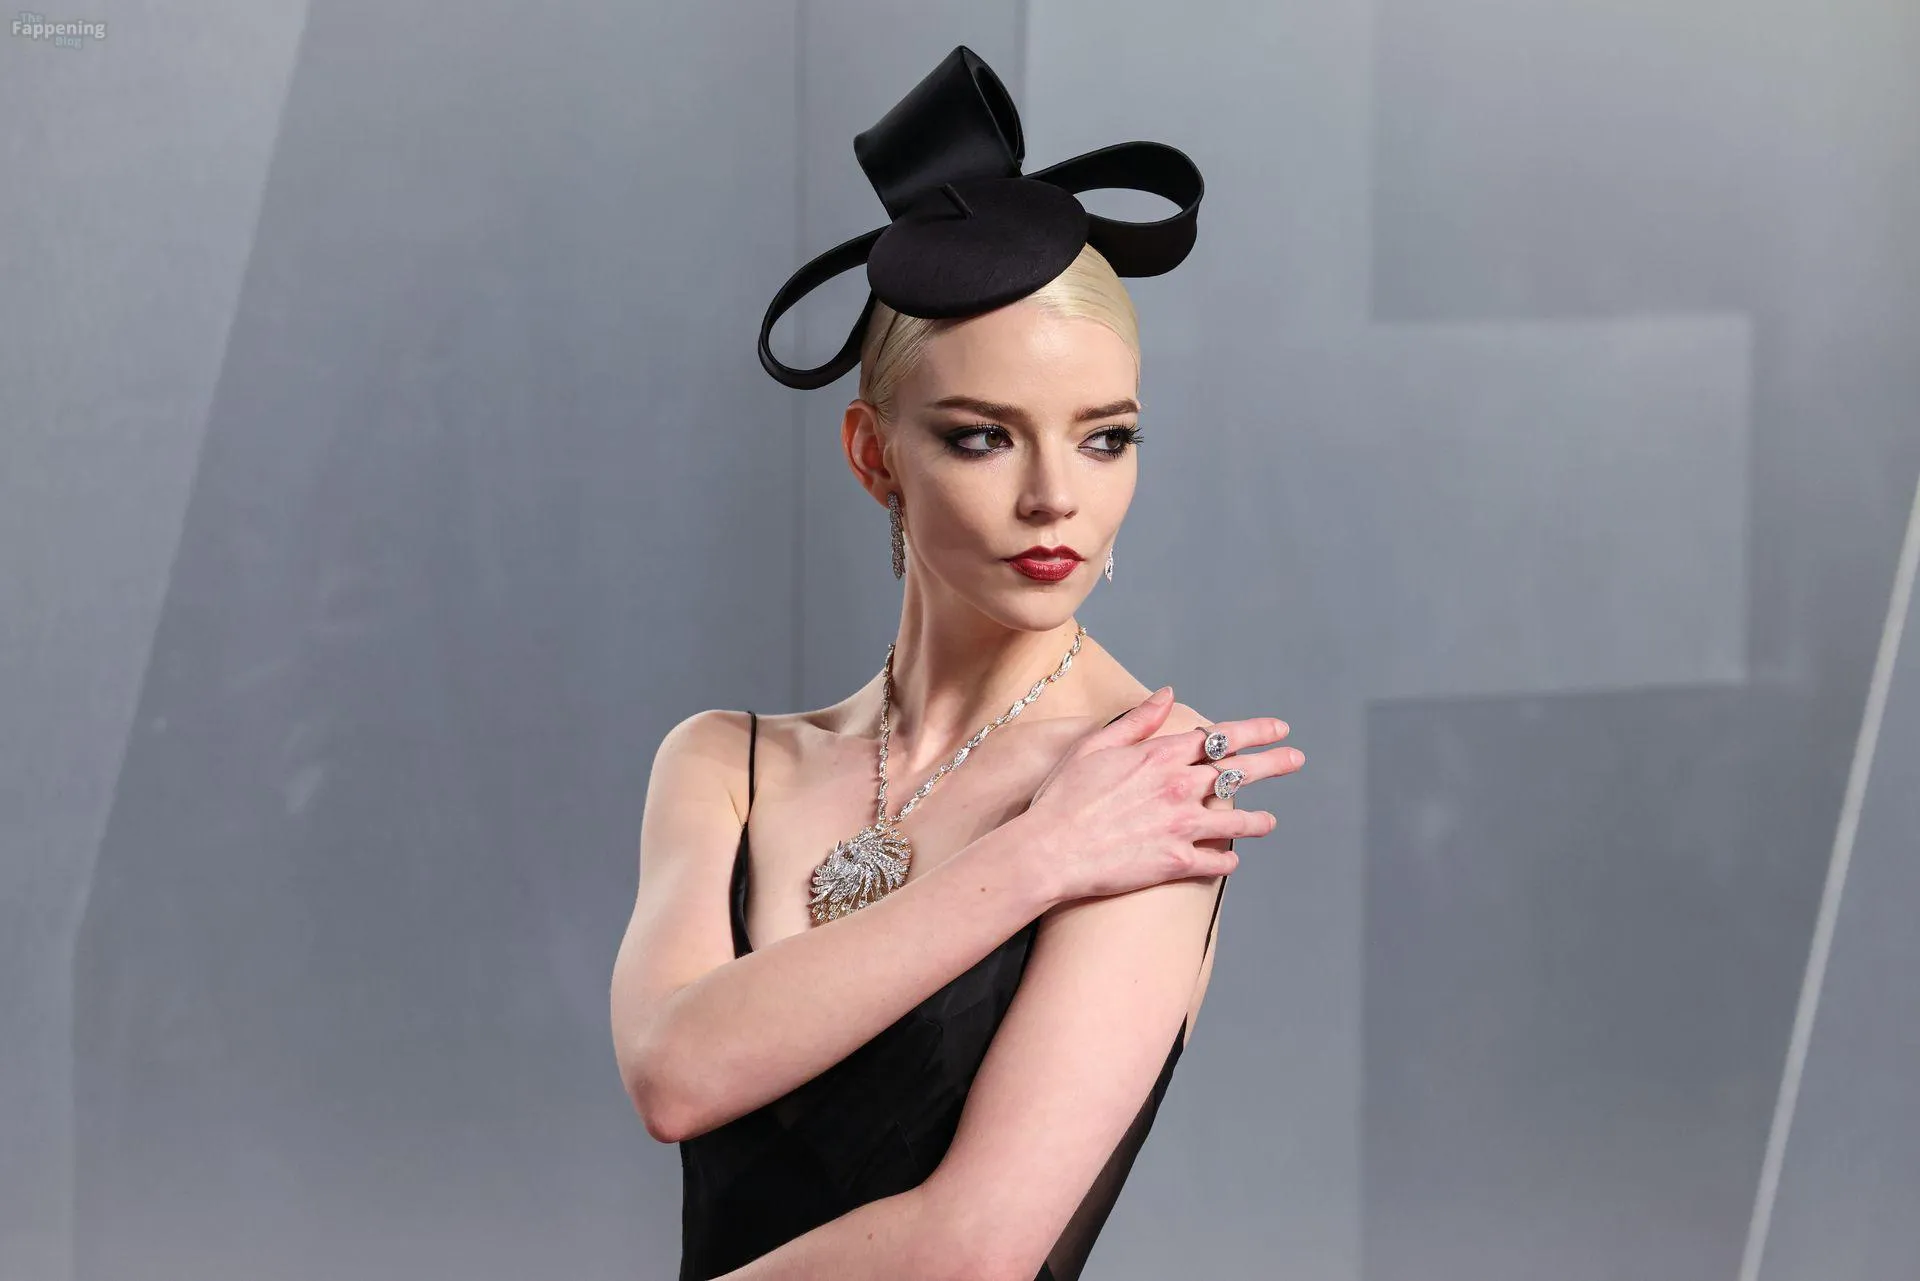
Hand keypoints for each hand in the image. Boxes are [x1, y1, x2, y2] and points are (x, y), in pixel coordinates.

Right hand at [1024, 686, 1301, 903]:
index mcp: (1160, 756)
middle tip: (1295, 759)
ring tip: (1270, 820)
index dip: (1254, 731)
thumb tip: (1167, 694)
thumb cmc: (1064, 797)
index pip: (1220, 737)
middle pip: (1239, 771)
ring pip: (1238, 821)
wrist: (1050, 850)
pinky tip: (1232, 859)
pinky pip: (1218, 860)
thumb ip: (1138, 720)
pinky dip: (1228, 859)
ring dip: (1258, 820)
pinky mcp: (1177, 862)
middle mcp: (1179, 787)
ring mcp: (1182, 826)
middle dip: (1273, 763)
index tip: (1278, 728)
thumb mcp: (1096, 746)